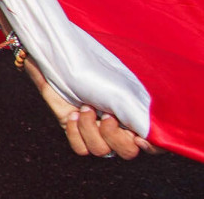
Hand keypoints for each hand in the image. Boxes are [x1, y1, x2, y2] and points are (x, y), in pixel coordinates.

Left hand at [28, 65, 159, 158]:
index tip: (137, 138)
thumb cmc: (94, 74)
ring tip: (84, 107)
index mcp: (137, 114)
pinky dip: (76, 133)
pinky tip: (73, 114)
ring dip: (90, 128)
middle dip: (113, 135)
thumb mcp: (123, 95)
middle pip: (127, 152)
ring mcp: (97, 129)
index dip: (150, 147)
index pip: (154, 143)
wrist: (61, 64)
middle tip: (105, 115)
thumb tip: (153, 138)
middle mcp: (120, 125)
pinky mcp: (77, 130)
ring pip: (101, 151)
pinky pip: (81, 149)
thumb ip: (142, 119)